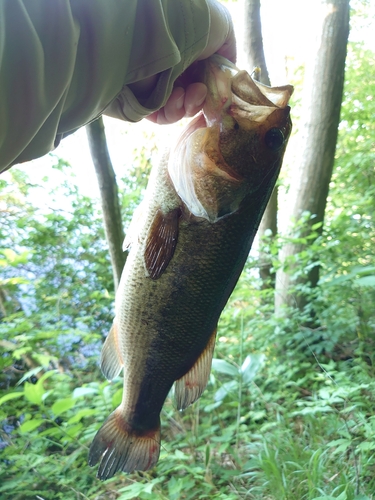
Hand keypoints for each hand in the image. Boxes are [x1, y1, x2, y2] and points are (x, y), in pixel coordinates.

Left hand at [139, 0, 235, 124]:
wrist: (166, 26)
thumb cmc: (196, 23)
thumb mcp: (224, 30)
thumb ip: (228, 56)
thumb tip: (228, 79)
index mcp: (193, 57)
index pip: (206, 84)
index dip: (214, 92)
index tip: (219, 92)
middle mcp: (177, 71)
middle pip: (195, 101)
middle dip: (201, 100)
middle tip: (200, 90)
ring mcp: (161, 86)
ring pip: (182, 110)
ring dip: (190, 106)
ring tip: (187, 92)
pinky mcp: (146, 100)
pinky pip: (164, 117)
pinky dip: (174, 111)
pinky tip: (176, 95)